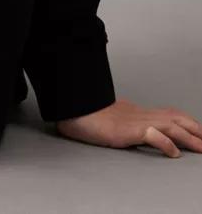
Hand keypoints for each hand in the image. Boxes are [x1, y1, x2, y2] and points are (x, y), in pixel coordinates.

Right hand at [55, 98, 201, 157]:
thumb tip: (137, 130)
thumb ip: (127, 124)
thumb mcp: (113, 120)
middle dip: (195, 129)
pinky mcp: (126, 130)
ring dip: (189, 137)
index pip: (169, 114)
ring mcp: (134, 121)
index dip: (187, 122)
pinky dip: (166, 143)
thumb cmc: (88, 115)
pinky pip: (151, 134)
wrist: (73, 109)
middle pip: (175, 117)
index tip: (199, 132)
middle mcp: (140, 115)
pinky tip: (174, 152)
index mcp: (137, 113)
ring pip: (170, 125)